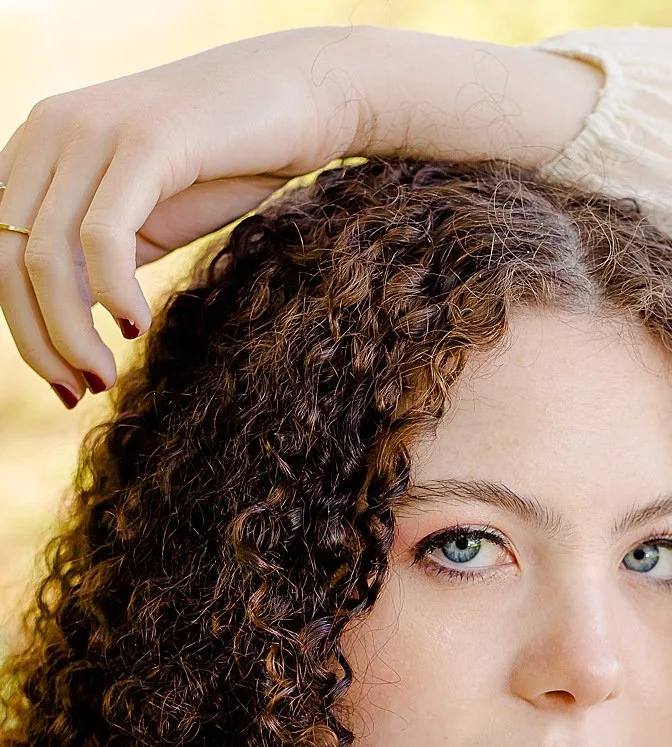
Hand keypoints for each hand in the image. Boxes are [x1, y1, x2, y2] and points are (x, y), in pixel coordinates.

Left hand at [0, 26, 598, 403]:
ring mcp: (94, 131)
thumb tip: (65, 323)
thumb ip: (99, 254)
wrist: (309, 96)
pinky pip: (102, 236)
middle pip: (7, 257)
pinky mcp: (146, 142)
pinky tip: (137, 327)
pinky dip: (111, 293)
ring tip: (105, 377)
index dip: (20, 326)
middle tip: (82, 392)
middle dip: (38, 339)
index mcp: (39, 145)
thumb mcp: (153, 214)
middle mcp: (50, 129)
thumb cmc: (236, 159)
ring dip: (70, 332)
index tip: (64, 384)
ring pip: (45, 255)